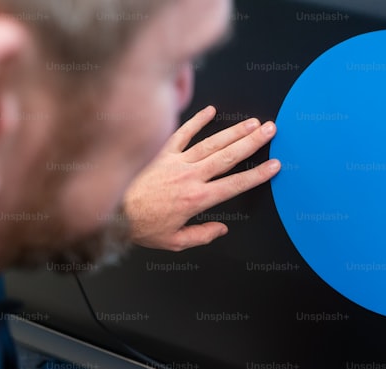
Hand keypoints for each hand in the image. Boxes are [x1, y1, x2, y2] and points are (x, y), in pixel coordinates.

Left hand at [123, 105, 280, 251]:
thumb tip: (220, 230)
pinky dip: (196, 121)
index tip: (274, 165)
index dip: (258, 174)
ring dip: (233, 131)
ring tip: (251, 122)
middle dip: (252, 142)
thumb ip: (201, 235)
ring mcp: (175, 162)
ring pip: (211, 143)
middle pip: (228, 156)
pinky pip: (181, 133)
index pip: (235, 185)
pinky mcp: (160, 153)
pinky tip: (210, 111)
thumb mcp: (174, 241)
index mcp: (196, 199)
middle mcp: (189, 176)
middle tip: (270, 130)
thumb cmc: (140, 227)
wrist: (111, 213)